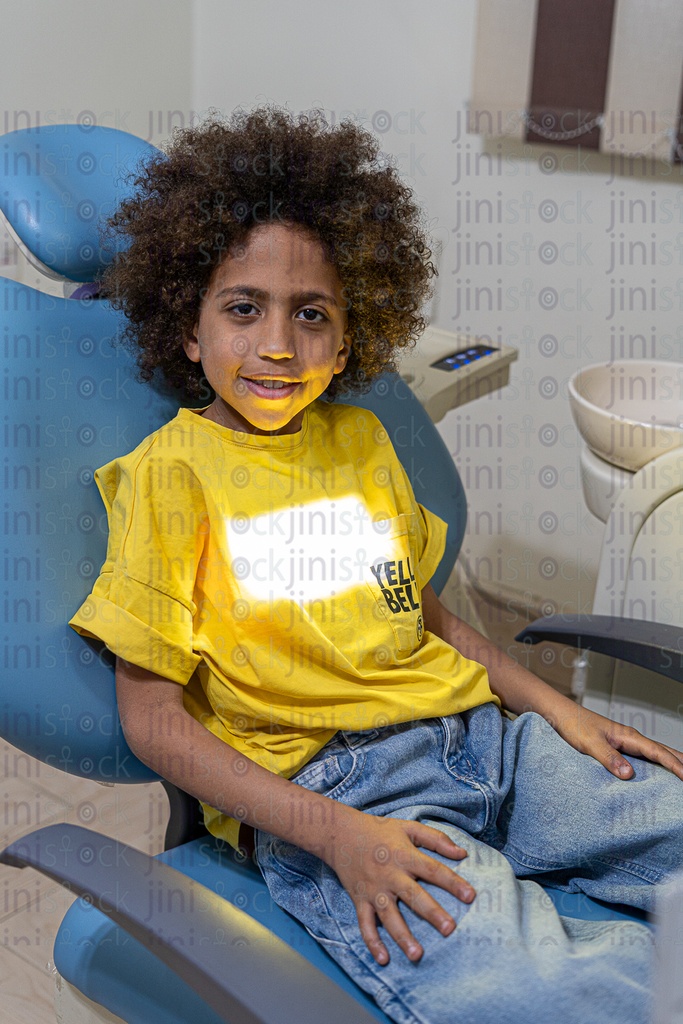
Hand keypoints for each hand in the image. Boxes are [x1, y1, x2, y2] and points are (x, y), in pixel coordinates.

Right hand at [323, 811, 474, 964]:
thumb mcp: (408, 827)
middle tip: (449, 929)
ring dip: (402, 936)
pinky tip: (383, 959)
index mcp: (404, 855)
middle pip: (413, 896)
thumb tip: (462, 853)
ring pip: (389, 916)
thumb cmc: (379, 830)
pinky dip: (372, 942)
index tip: (470, 896)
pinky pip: (365, 924)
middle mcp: (389, 874)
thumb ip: (436, 839)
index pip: (432, 870)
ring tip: (417, 955)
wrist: (340, 833)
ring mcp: (373, 889)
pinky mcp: (359, 899)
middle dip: (431, 913)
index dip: (452, 882)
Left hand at [551, 703, 682, 780]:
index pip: (659, 753)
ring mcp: (626, 742)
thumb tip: (628, 774)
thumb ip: (609, 758)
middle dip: (681, 762)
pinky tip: (659, 772)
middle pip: (664, 751)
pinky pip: (645, 757)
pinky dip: (658, 764)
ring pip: (656, 753)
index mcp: (629, 736)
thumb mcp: (590, 743)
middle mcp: (631, 738)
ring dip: (672, 762)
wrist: (562, 715)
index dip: (676, 766)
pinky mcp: (619, 746)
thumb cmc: (574, 725)